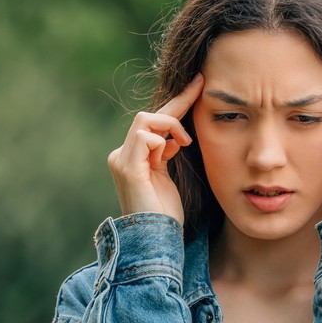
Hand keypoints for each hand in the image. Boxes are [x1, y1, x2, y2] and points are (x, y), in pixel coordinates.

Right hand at [107, 74, 203, 224]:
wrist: (157, 239)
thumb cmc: (165, 215)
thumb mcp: (168, 176)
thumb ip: (166, 153)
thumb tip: (173, 137)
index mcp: (132, 157)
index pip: (153, 123)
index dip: (177, 102)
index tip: (198, 84)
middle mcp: (121, 155)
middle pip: (148, 116)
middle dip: (178, 103)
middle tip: (200, 91)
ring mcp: (121, 160)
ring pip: (144, 120)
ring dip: (169, 125)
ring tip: (184, 143)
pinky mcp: (126, 167)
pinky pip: (144, 136)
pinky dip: (161, 141)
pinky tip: (171, 153)